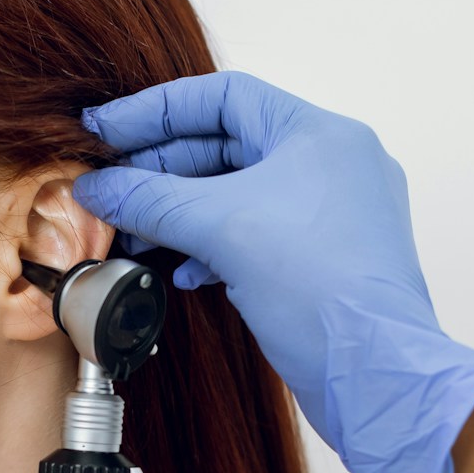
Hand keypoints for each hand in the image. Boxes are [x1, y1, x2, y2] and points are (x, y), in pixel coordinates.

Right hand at [73, 71, 473, 472]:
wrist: (376, 374)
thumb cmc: (325, 290)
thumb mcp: (223, 230)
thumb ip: (152, 200)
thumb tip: (97, 187)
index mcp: (319, 134)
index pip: (224, 98)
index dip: (156, 110)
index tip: (106, 130)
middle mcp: (332, 165)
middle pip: (227, 145)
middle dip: (162, 171)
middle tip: (110, 190)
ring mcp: (332, 215)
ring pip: (239, 196)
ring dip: (181, 214)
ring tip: (133, 236)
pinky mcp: (324, 262)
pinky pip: (256, 237)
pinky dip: (212, 248)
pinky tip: (182, 272)